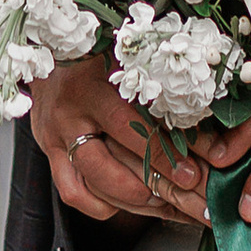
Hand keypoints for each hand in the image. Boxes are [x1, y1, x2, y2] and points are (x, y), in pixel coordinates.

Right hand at [29, 55, 204, 227]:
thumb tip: (203, 119)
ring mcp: (53, 138)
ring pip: (83, 186)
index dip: (160, 153)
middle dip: (146, 185)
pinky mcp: (50, 152)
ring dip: (126, 200)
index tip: (191, 171)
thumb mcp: (124, 57)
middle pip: (101, 166)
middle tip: (181, 192)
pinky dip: (101, 203)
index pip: (125, 128)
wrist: (46, 48)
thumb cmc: (95, 50)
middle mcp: (65, 117)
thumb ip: (154, 84)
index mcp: (86, 87)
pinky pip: (71, 192)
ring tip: (161, 201)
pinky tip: (127, 200)